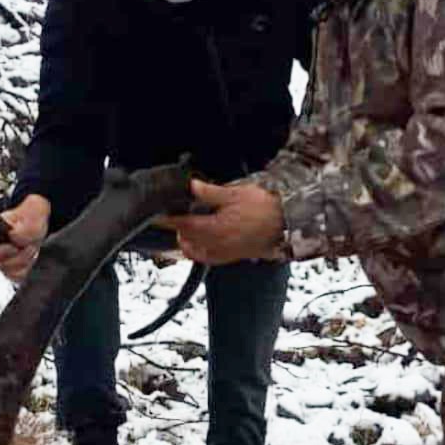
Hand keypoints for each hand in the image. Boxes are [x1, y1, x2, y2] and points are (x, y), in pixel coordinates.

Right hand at [0, 194, 50, 281]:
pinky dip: (27, 268)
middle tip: (30, 245)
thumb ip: (23, 228)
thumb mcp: (30, 216)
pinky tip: (30, 257)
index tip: (15, 247)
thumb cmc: (29, 216)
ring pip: (9, 272)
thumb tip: (14, 238)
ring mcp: (1, 260)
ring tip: (31, 247)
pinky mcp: (11, 269)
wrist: (37, 223)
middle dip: (19, 255)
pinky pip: (17, 277)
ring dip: (25, 261)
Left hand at [162, 180, 284, 264]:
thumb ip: (210, 192)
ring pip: (195, 252)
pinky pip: (208, 258)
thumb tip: (191, 186)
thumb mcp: (235, 193)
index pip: (184, 225)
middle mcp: (217, 244)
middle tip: (171, 218)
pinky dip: (199, 251)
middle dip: (177, 230)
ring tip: (184, 229)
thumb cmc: (264, 206)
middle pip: (186, 240)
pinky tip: (200, 242)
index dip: (168, 220)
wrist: (286, 223)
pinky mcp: (232, 257)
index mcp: (216, 228)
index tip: (158, 216)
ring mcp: (224, 253)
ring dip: (186, 242)